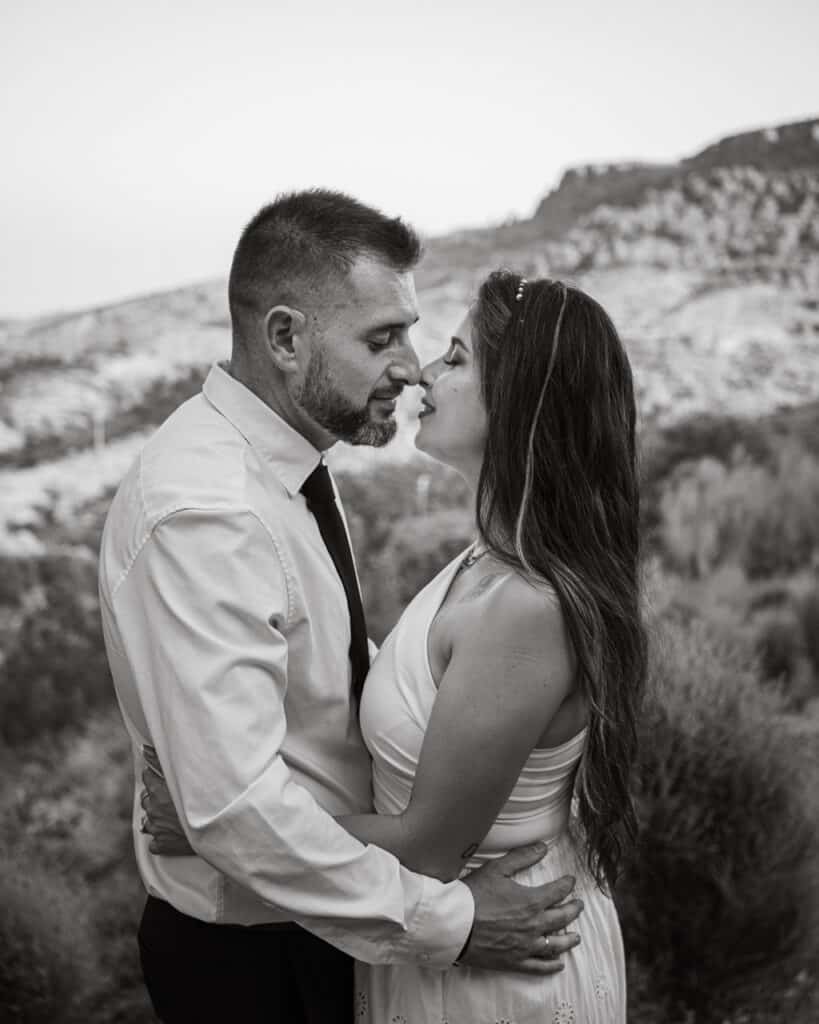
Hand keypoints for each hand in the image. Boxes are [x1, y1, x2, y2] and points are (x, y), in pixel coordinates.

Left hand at [139, 745, 194, 855]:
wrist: (218, 824)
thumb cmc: (204, 796)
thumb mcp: (183, 774)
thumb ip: (161, 759)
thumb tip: (143, 747)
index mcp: (158, 790)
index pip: (147, 777)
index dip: (157, 776)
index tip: (167, 778)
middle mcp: (153, 809)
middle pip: (146, 799)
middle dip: (156, 797)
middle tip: (173, 796)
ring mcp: (157, 828)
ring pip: (147, 821)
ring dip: (157, 817)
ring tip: (173, 815)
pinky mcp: (162, 844)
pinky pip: (155, 842)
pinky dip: (161, 837)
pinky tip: (173, 832)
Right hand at [459, 842, 582, 973]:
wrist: (456, 924)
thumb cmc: (475, 894)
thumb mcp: (497, 869)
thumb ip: (522, 857)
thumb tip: (543, 847)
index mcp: (532, 902)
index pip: (558, 892)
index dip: (567, 885)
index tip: (571, 881)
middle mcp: (534, 925)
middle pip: (562, 918)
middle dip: (573, 910)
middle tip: (579, 905)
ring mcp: (526, 946)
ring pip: (555, 945)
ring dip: (568, 940)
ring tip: (576, 937)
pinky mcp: (515, 961)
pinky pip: (539, 966)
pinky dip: (551, 965)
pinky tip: (558, 964)